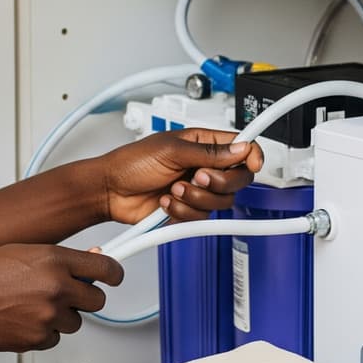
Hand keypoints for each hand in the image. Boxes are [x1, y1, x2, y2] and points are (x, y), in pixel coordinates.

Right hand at [0, 243, 122, 351]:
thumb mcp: (22, 251)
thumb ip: (58, 259)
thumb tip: (88, 259)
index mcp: (54, 260)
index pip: (106, 269)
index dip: (113, 274)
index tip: (113, 276)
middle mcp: (56, 288)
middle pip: (97, 300)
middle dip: (84, 297)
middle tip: (66, 293)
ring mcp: (48, 316)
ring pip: (75, 322)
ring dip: (61, 316)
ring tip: (31, 305)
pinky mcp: (37, 340)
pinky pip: (54, 338)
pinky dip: (43, 332)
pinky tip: (21, 319)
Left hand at [99, 129, 262, 223]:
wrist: (110, 190)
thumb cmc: (131, 162)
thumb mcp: (170, 149)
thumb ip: (208, 152)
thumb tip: (240, 148)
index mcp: (202, 144)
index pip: (240, 148)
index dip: (251, 155)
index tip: (252, 163)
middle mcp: (203, 167)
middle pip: (237, 180)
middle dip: (217, 182)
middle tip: (196, 177)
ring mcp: (196, 191)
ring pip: (220, 202)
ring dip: (195, 198)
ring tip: (173, 189)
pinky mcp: (187, 211)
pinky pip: (201, 218)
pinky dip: (182, 212)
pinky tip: (165, 202)